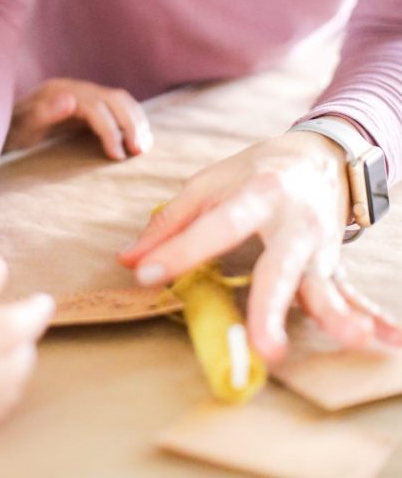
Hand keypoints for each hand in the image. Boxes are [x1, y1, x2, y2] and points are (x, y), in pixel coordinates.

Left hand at [6, 78, 152, 159]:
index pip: (96, 107)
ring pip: (121, 100)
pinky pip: (118, 106)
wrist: (7, 127)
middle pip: (114, 99)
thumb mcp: (22, 127)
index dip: (110, 130)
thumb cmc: (13, 132)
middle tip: (138, 152)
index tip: (118, 156)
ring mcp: (84, 93)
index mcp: (61, 91)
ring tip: (143, 147)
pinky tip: (139, 138)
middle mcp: (76, 88)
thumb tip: (70, 99)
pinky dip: (133, 119)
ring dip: (136, 121)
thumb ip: (43, 113)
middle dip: (130, 124)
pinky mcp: (90, 104)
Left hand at [119, 132, 401, 361]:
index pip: (216, 226)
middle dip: (272, 304)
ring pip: (325, 283)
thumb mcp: (209, 184)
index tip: (145, 275)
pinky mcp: (335, 263)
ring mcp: (320, 244)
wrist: (320, 155)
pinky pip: (353, 293)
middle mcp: (293, 220)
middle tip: (264, 347)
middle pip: (280, 265)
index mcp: (256, 192)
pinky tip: (388, 340)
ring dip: (338, 314)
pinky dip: (374, 317)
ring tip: (351, 339)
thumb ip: (170, 222)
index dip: (180, 250)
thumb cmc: (255, 172)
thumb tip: (126, 261)